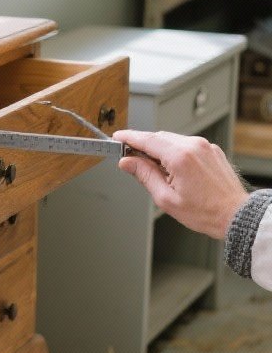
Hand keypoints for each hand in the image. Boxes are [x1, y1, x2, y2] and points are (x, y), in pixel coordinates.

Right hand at [113, 129, 247, 238]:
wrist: (235, 214)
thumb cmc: (206, 212)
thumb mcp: (166, 198)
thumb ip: (144, 175)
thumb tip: (127, 162)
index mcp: (180, 156)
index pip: (147, 139)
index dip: (128, 138)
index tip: (117, 138)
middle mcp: (193, 146)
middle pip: (158, 137)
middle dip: (143, 145)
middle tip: (130, 159)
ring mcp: (205, 146)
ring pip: (172, 140)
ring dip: (159, 150)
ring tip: (156, 172)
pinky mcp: (211, 150)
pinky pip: (186, 145)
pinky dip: (175, 152)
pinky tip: (173, 170)